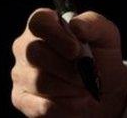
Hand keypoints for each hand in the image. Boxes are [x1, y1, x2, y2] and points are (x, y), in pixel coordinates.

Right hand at [11, 8, 126, 116]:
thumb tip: (75, 26)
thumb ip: (92, 24)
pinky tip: (76, 101)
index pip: (38, 21)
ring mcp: (21, 73)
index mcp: (45, 24)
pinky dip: (64, 105)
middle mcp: (26, 46)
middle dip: (67, 67)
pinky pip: (39, 105)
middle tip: (87, 74)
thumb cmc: (101, 55)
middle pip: (34, 53)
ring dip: (69, 87)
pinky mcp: (21, 99)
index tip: (76, 49)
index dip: (56, 35)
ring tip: (84, 87)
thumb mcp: (105, 34)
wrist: (105, 88)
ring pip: (38, 81)